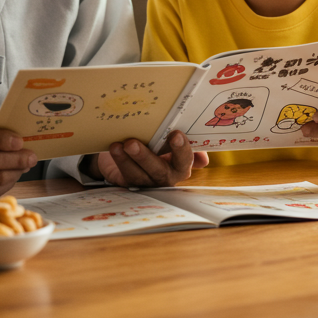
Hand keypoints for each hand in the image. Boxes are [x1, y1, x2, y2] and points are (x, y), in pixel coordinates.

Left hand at [89, 131, 207, 187]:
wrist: (136, 152)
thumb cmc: (159, 143)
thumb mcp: (174, 141)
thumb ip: (190, 143)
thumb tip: (202, 158)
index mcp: (181, 165)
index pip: (185, 160)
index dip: (181, 149)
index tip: (175, 134)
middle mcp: (166, 176)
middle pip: (159, 171)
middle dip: (145, 157)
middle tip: (132, 143)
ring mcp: (147, 182)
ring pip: (138, 175)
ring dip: (127, 161)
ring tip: (118, 146)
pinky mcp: (130, 183)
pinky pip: (124, 175)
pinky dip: (119, 161)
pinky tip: (114, 149)